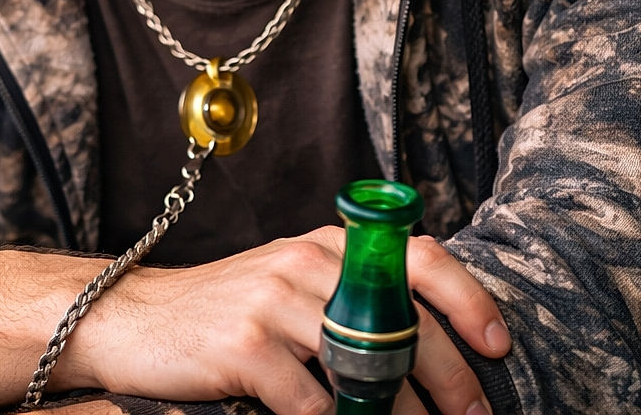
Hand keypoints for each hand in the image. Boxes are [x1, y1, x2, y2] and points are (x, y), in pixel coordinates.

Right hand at [61, 228, 508, 414]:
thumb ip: (346, 295)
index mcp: (325, 243)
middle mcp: (304, 261)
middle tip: (473, 413)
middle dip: (450, 376)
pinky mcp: (245, 346)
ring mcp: (273, 301)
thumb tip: (424, 345)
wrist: (142, 317)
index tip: (497, 344)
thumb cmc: (229, 308)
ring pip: (366, 367)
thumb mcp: (291, 283)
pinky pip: (312, 404)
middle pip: (401, 317)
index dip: (465, 297)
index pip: (413, 253)